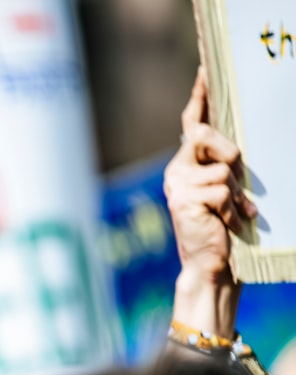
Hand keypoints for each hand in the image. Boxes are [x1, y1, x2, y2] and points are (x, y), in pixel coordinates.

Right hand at [163, 67, 255, 337]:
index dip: (199, 97)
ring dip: (236, 192)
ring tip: (233, 213)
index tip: (206, 70)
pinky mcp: (184, 200)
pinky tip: (228, 223)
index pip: (190, 125)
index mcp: (185, 166)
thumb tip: (235, 150)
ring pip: (221, 168)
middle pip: (204, 135)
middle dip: (227, 151)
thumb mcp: (223, 190)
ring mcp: (177, 186)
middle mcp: (176, 171)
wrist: (209, 265)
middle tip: (235, 170)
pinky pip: (221, 190)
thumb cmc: (220, 229)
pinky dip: (233, 208)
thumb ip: (222, 167)